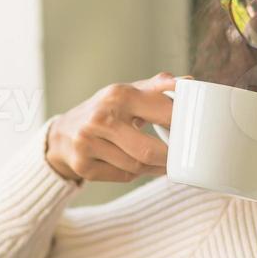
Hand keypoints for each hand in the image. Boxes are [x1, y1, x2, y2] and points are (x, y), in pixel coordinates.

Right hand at [45, 72, 182, 184]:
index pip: (161, 112)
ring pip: (135, 167)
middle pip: (147, 150)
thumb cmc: (103, 111)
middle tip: (183, 157)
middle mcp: (100, 118)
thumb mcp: (126, 93)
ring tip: (164, 163)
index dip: (181, 124)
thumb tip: (189, 81)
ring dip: (155, 168)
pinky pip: (122, 176)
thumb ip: (156, 88)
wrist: (62, 134)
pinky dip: (136, 175)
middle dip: (169, 157)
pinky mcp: (83, 166)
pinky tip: (141, 168)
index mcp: (118, 95)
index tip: (194, 131)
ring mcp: (88, 144)